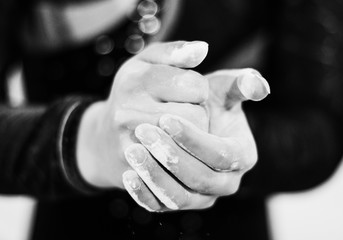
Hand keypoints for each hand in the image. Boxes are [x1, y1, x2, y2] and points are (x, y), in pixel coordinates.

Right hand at [76, 41, 209, 188]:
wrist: (101, 140)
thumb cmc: (132, 95)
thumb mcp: (148, 64)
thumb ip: (176, 52)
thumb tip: (202, 49)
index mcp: (136, 80)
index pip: (194, 85)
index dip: (199, 90)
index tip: (190, 93)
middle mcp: (128, 111)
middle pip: (195, 116)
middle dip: (198, 115)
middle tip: (186, 114)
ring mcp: (128, 142)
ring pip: (187, 144)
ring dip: (191, 138)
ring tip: (179, 132)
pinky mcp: (133, 170)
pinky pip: (173, 168)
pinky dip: (180, 159)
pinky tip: (170, 150)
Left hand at [122, 68, 269, 211]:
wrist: (179, 124)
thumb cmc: (205, 104)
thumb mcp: (223, 89)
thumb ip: (240, 84)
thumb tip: (257, 84)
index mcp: (242, 156)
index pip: (222, 155)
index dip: (194, 139)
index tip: (165, 118)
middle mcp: (226, 182)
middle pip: (200, 178)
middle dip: (172, 155)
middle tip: (144, 132)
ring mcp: (202, 197)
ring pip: (180, 196)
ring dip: (155, 175)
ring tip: (133, 151)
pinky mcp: (179, 203)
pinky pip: (162, 206)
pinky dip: (145, 194)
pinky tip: (129, 175)